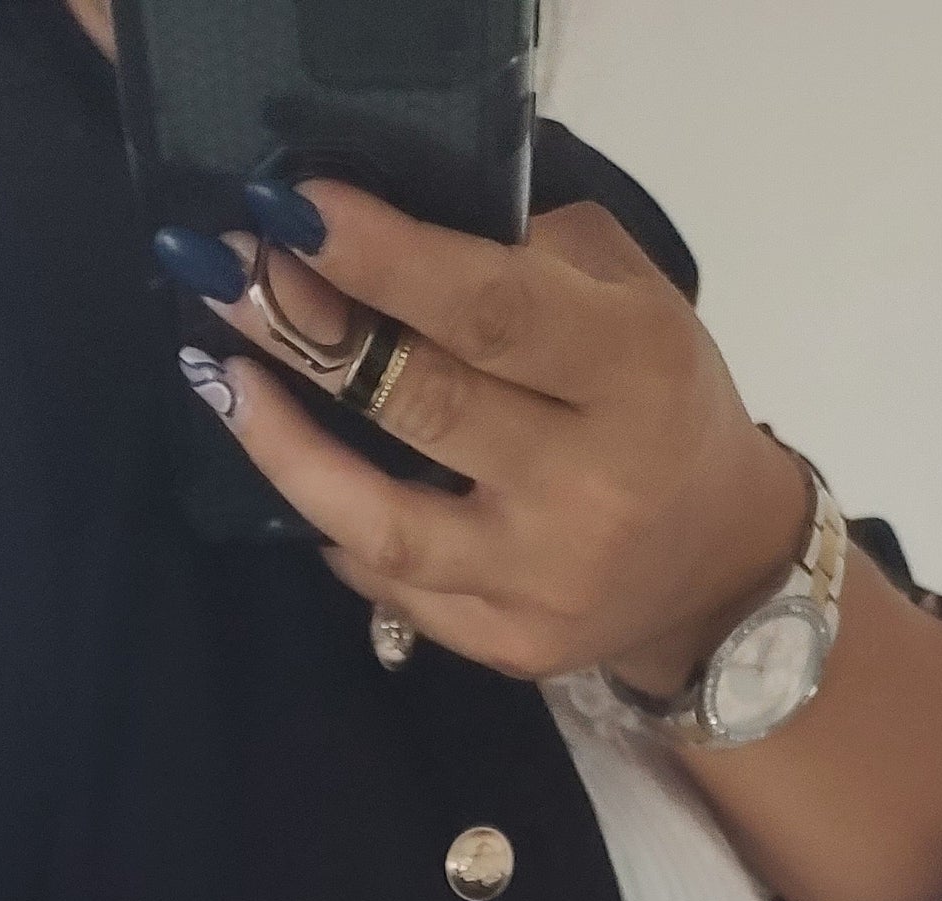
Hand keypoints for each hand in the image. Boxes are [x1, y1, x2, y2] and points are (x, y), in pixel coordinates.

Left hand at [184, 181, 809, 695]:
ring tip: (226, 385)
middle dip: (309, 337)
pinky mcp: (514, 646)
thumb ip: (529, 257)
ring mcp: (547, 578)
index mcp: (633, 369)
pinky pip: (397, 588)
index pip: (491, 309)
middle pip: (424, 405)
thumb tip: (384, 234)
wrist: (716, 562)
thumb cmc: (657, 398)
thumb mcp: (632, 298)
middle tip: (227, 285)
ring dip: (288, 452)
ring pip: (386, 524)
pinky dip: (338, 529)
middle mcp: (592, 483)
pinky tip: (301, 478)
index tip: (292, 213)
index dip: (382, 260)